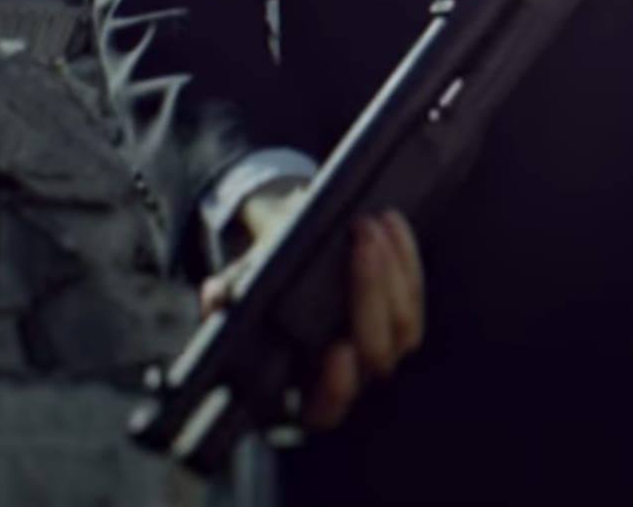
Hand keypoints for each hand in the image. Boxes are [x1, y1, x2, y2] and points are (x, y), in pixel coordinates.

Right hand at [201, 185, 421, 432]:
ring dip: (390, 270)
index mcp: (301, 393)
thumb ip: (223, 302)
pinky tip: (390, 222)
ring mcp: (382, 346)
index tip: (336, 350)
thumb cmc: (252, 293)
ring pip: (405, 321)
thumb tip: (217, 297)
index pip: (325, 409)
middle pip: (377, 352)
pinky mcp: (404, 313)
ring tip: (368, 227)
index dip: (335, 386)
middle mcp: (350, 377)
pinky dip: (404, 254)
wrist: (282, 260)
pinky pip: (415, 289)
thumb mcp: (232, 298)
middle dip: (369, 295)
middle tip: (359, 245)